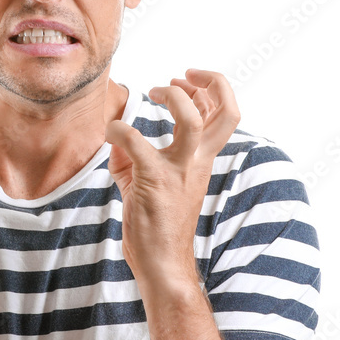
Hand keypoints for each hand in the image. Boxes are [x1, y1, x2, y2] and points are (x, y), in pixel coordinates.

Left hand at [105, 69, 239, 285]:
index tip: (184, 81)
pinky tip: (111, 132)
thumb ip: (132, 156)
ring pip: (192, 122)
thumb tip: (116, 137)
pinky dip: (119, 129)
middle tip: (181, 76)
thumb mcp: (143, 182)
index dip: (210, 88)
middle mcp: (198, 162)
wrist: (161, 263)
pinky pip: (136, 142)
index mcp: (202, 160)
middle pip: (228, 113)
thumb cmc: (155, 224)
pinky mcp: (155, 182)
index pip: (223, 114)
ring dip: (173, 97)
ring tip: (153, 92)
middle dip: (211, 83)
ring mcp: (179, 171)